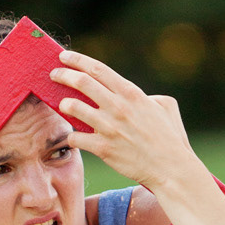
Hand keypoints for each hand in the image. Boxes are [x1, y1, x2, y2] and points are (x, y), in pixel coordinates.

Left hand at [49, 49, 199, 195]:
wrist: (170, 168)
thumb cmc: (170, 138)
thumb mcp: (165, 106)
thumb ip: (145, 96)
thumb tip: (130, 96)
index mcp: (131, 94)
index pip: (97, 69)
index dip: (77, 60)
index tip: (64, 57)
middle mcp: (118, 107)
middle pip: (81, 83)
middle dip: (63, 75)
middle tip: (54, 75)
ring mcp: (109, 128)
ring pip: (73, 108)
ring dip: (63, 105)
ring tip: (63, 105)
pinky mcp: (103, 149)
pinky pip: (76, 138)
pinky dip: (72, 137)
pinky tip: (75, 138)